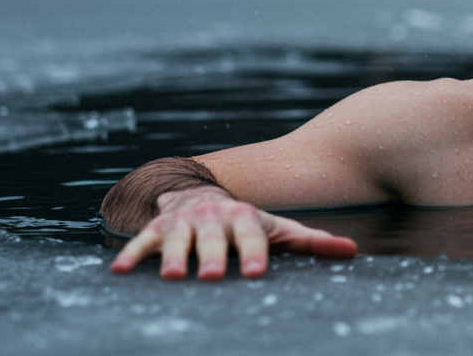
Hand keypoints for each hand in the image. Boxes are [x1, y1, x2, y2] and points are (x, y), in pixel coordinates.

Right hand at [109, 187, 357, 279]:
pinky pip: (142, 242)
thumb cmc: (247, 225)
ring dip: (173, 257)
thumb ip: (312, 243)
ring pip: (178, 239)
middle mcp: (214, 216)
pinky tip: (119, 273)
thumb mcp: (280, 230)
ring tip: (171, 278)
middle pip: (214, 237)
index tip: (255, 272)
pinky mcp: (157, 229)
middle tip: (210, 277)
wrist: (201, 195)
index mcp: (246, 218)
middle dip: (211, 256)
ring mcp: (184, 222)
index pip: (253, 235)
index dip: (254, 252)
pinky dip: (131, 255)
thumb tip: (352, 252)